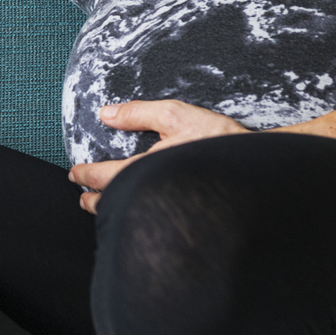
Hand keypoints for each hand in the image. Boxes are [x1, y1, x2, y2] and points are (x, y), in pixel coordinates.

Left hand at [68, 99, 249, 212]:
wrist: (259, 170)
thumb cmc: (220, 140)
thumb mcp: (177, 116)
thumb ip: (139, 113)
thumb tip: (106, 114)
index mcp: (149, 170)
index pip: (107, 177)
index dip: (87, 175)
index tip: (76, 174)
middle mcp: (155, 195)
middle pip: (115, 204)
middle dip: (95, 201)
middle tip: (83, 198)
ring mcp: (168, 210)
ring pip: (131, 216)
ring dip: (113, 212)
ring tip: (103, 208)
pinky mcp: (184, 219)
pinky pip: (150, 221)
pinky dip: (137, 217)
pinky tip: (138, 214)